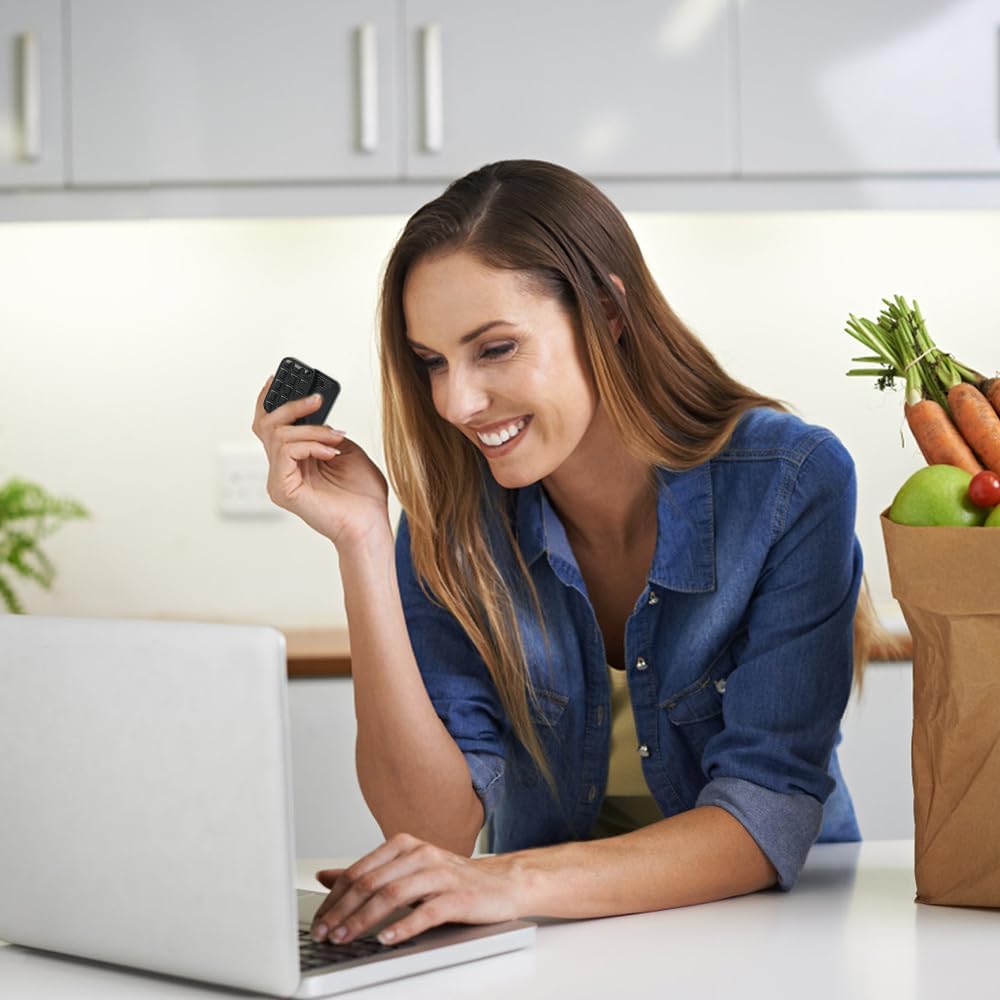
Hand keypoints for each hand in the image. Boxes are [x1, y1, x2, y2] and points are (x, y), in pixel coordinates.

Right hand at [251, 376, 388, 545]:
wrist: (369, 525)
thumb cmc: (362, 495)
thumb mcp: (346, 450)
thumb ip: (325, 432)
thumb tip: (315, 414)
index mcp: (295, 460)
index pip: (270, 425)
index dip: (270, 400)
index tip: (278, 378)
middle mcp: (282, 469)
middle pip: (267, 424)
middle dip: (292, 406)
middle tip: (317, 400)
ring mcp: (279, 479)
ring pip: (278, 434)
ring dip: (312, 431)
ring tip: (335, 440)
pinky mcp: (281, 488)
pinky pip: (285, 450)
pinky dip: (310, 444)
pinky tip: (330, 453)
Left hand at [309, 833, 521, 945]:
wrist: (502, 884)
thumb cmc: (451, 880)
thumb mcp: (406, 871)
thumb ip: (367, 874)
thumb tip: (324, 876)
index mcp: (404, 845)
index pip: (360, 871)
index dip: (335, 897)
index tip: (318, 920)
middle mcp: (421, 854)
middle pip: (372, 882)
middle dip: (342, 911)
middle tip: (324, 933)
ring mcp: (440, 874)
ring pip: (394, 895)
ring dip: (364, 919)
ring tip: (346, 938)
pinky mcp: (459, 897)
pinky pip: (426, 912)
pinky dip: (403, 927)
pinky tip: (386, 939)